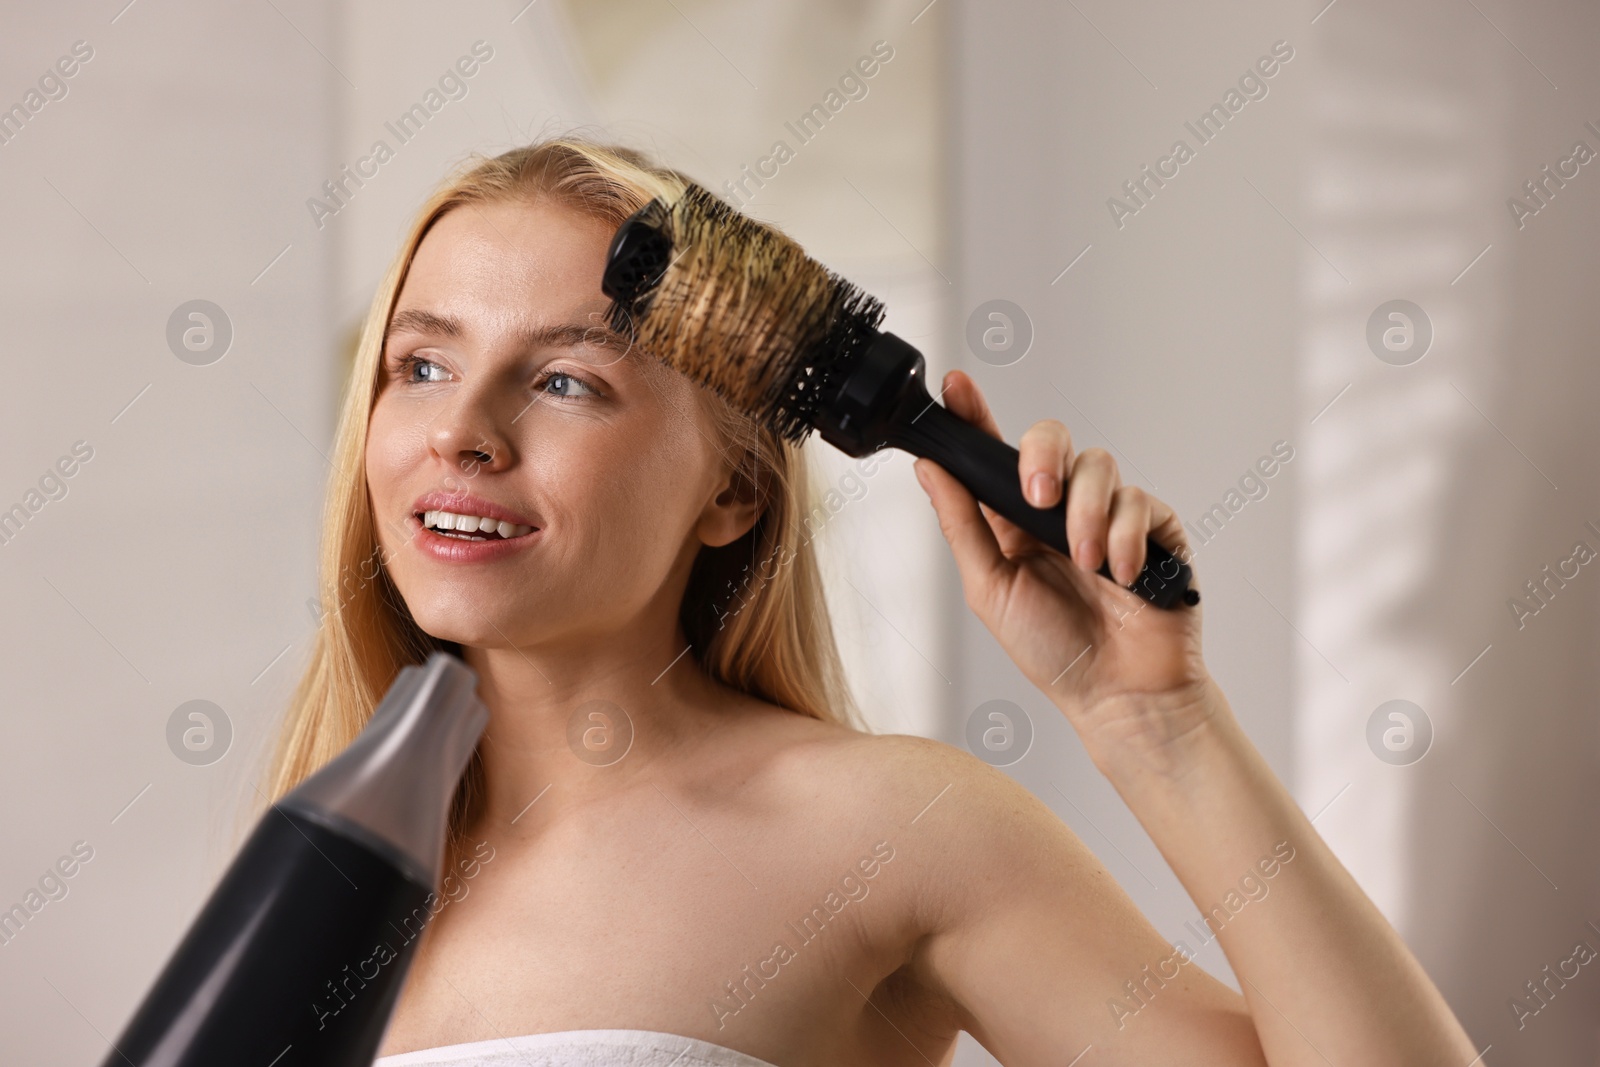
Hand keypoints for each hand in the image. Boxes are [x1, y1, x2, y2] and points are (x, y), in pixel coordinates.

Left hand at [913, 370, 1214, 762]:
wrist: (1117, 695)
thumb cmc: (1052, 650)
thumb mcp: (989, 589)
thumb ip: (962, 525)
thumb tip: (930, 469)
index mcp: (1013, 519)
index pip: (993, 453)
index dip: (975, 414)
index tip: (955, 385)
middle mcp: (1061, 509)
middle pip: (1051, 438)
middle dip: (1042, 456)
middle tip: (1039, 495)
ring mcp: (1110, 515)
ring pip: (1099, 466)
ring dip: (1086, 514)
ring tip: (1085, 563)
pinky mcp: (1155, 528)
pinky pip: (1139, 502)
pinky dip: (1125, 537)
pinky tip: (1121, 574)